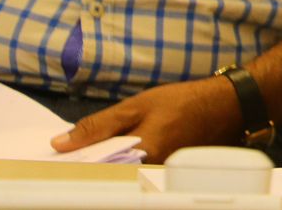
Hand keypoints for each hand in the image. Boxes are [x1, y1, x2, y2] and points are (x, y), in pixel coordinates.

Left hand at [50, 76, 242, 163]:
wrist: (226, 106)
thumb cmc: (184, 101)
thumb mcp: (138, 105)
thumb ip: (98, 125)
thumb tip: (60, 143)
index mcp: (141, 153)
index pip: (94, 172)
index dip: (72, 167)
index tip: (55, 162)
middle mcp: (150, 172)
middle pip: (106, 179)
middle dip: (87, 168)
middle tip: (73, 157)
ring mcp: (158, 177)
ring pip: (119, 179)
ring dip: (104, 168)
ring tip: (93, 155)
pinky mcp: (164, 177)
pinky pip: (133, 177)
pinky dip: (121, 168)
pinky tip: (118, 155)